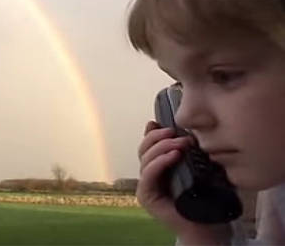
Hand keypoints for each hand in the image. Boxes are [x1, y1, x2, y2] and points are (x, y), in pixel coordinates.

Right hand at [136, 121, 232, 244]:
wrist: (206, 225)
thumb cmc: (203, 195)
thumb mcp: (194, 164)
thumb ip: (183, 149)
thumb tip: (178, 130)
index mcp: (158, 166)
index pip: (148, 143)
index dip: (154, 132)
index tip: (166, 125)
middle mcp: (149, 174)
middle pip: (144, 148)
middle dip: (159, 137)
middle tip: (178, 134)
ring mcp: (146, 184)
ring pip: (145, 158)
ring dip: (162, 147)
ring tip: (182, 144)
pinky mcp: (147, 195)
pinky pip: (149, 174)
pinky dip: (159, 162)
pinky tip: (174, 155)